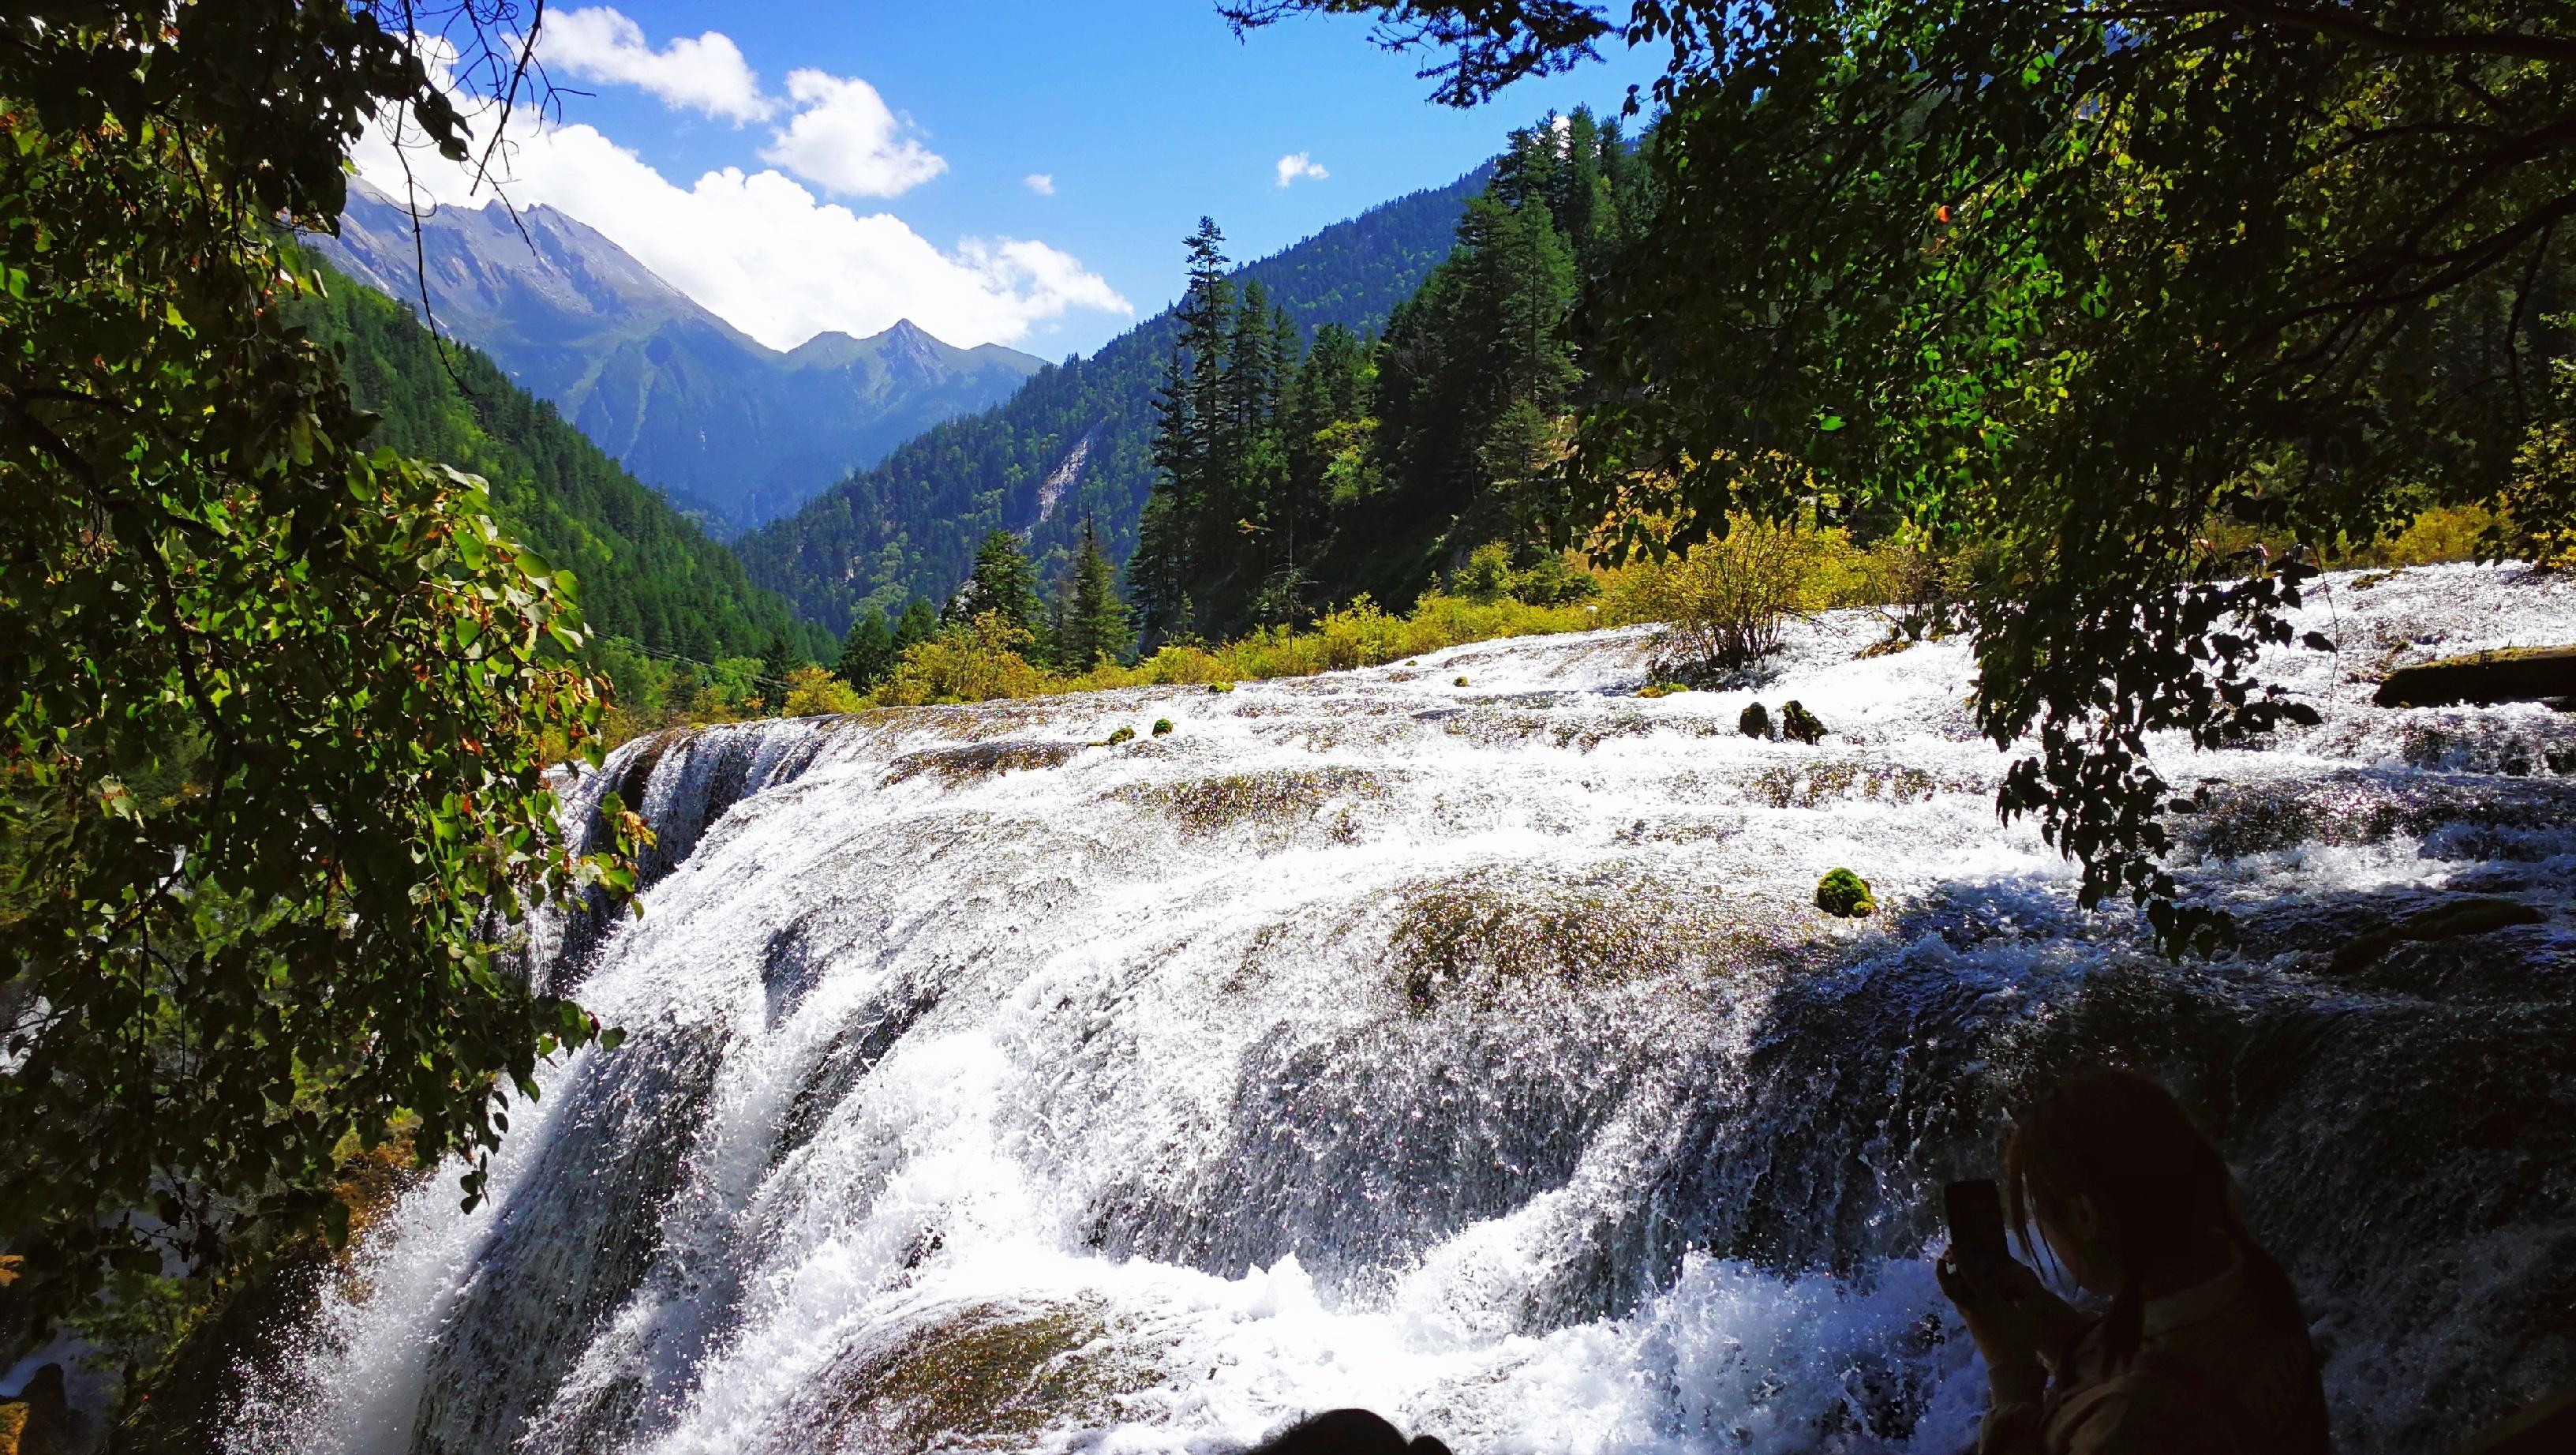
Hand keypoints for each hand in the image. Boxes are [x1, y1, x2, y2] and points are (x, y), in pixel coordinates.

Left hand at [1936, 1244, 2047, 1403]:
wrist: (2010, 1368)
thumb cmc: (2023, 1339)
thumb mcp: (2027, 1315)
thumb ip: (2022, 1300)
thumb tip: (2021, 1291)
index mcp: (1988, 1300)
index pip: (1971, 1275)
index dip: (1962, 1259)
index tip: (1953, 1246)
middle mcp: (1974, 1308)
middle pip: (1950, 1287)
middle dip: (1943, 1271)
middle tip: (1942, 1259)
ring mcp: (1970, 1319)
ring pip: (1954, 1297)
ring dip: (1951, 1282)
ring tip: (1953, 1273)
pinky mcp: (1971, 1328)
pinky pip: (1962, 1306)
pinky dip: (1961, 1295)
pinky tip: (1968, 1293)